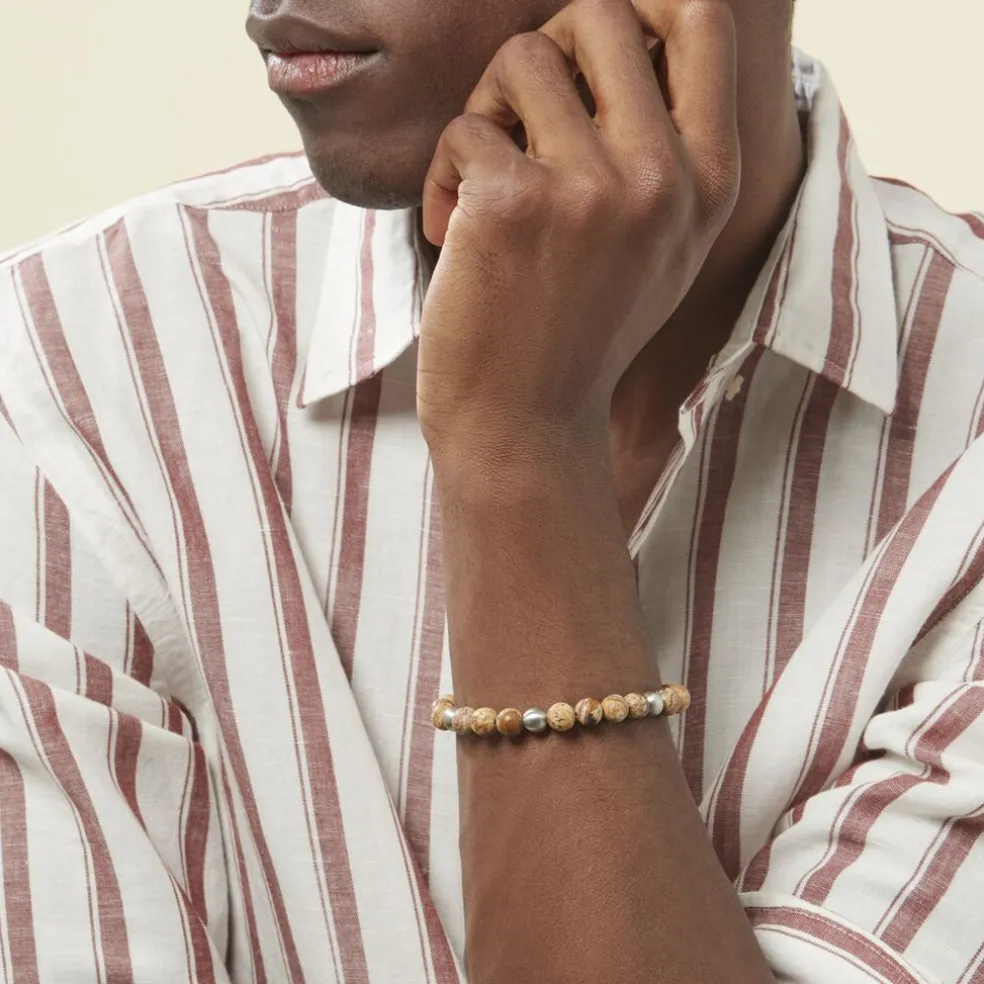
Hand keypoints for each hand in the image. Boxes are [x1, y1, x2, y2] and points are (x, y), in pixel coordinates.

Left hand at [416, 0, 739, 456]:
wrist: (525, 428)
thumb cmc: (575, 332)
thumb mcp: (655, 246)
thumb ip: (659, 149)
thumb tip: (624, 28)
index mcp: (708, 182)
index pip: (701, 18)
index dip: (636, 7)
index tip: (587, 57)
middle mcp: (664, 178)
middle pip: (601, 14)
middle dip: (547, 51)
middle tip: (519, 121)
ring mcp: (593, 190)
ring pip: (523, 57)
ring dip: (486, 112)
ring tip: (481, 185)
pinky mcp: (515, 203)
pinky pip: (464, 127)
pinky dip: (443, 175)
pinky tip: (453, 235)